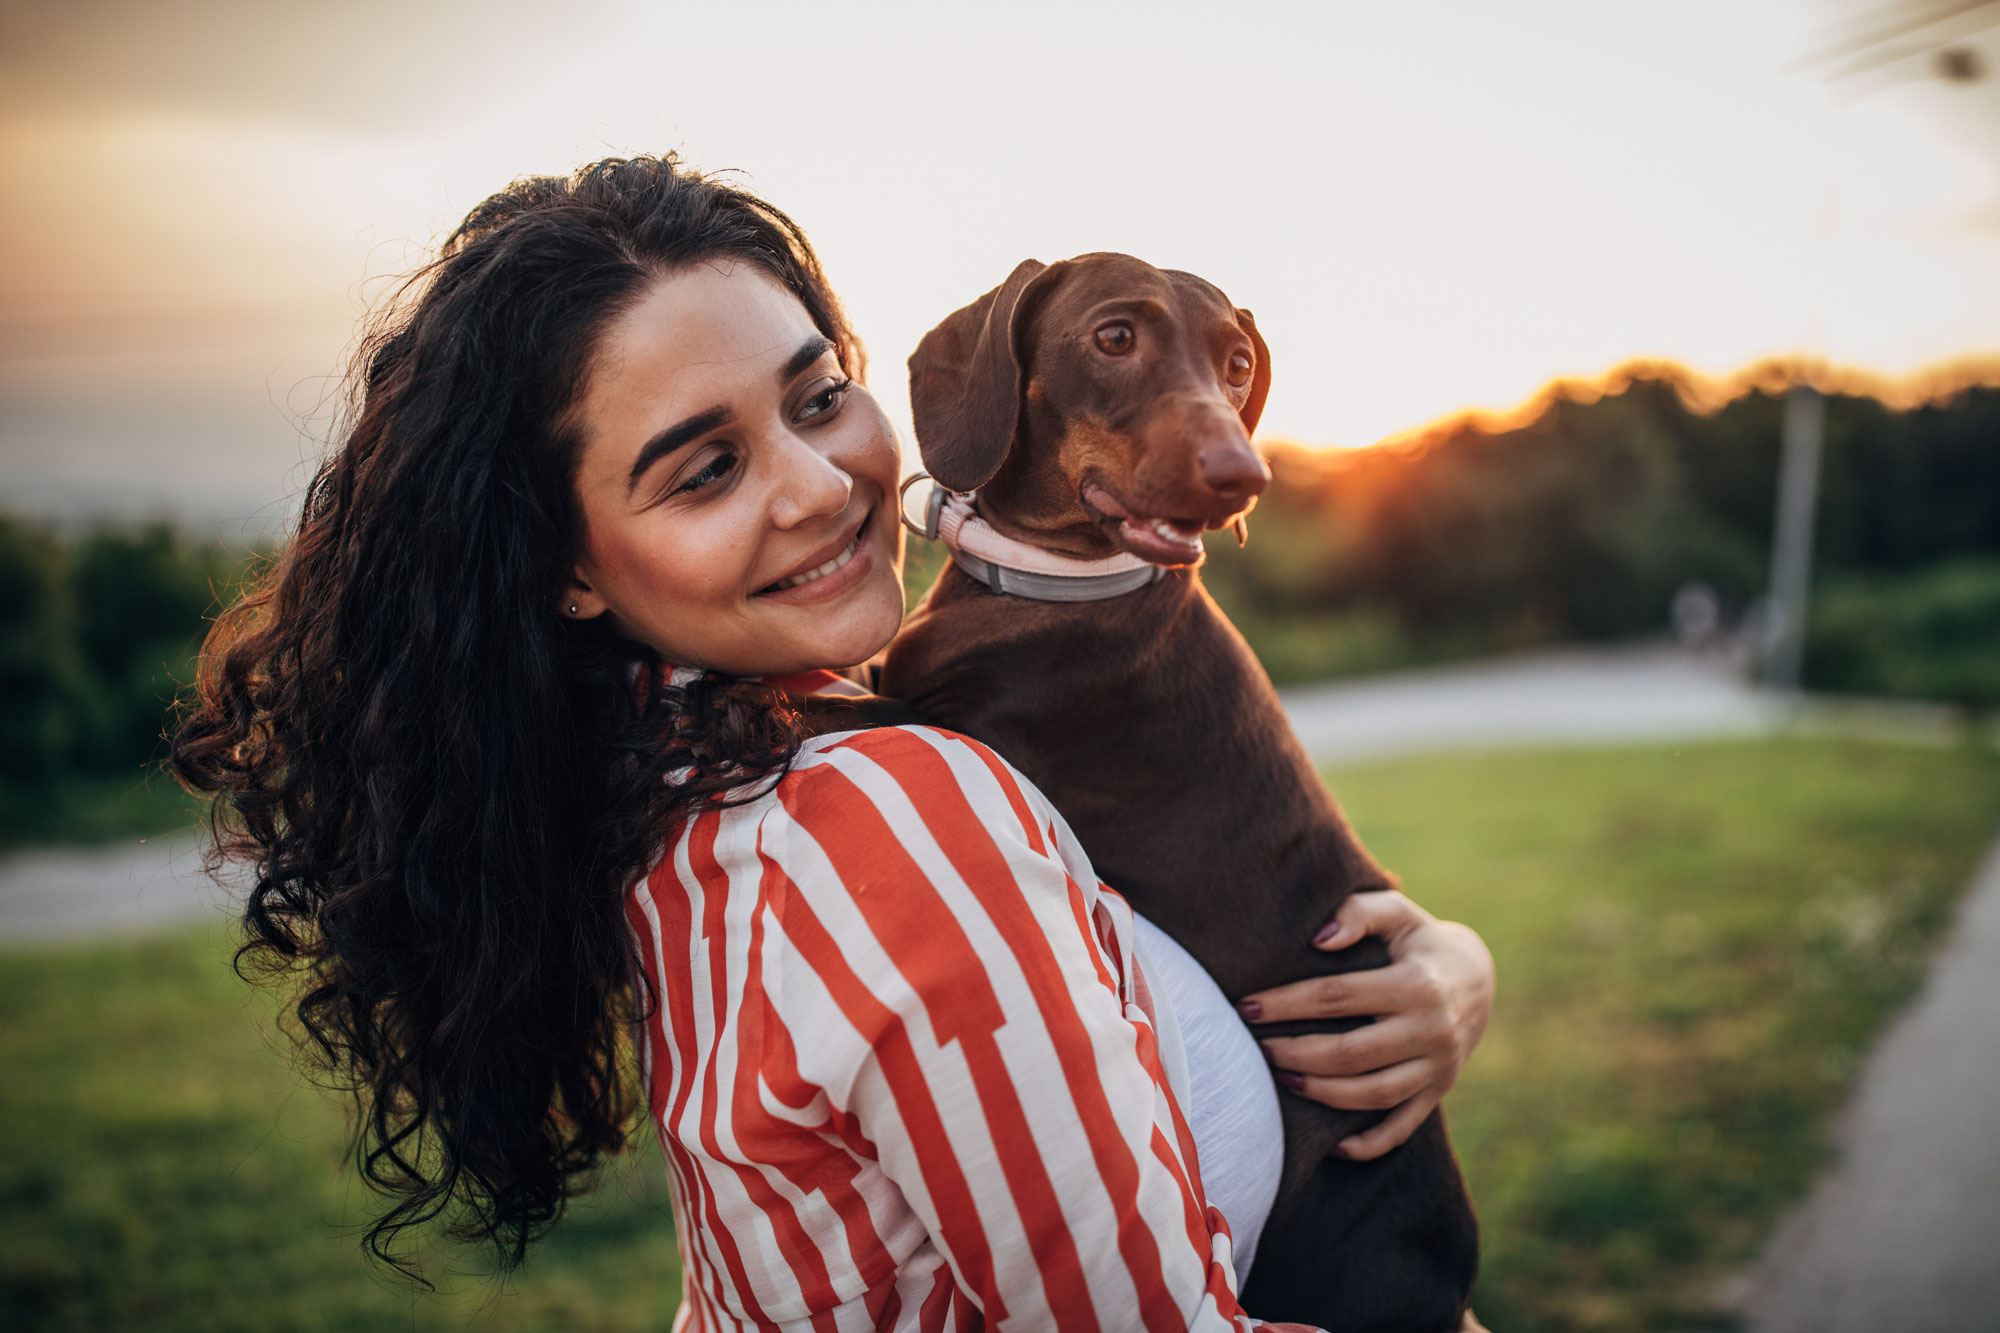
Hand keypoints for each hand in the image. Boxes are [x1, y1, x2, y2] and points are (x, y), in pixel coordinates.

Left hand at [1241, 890, 1494, 1160]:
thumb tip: (1319, 938)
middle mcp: (1432, 1030)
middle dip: (1296, 1053)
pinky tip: (1331, 1144)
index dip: (1287, 1003)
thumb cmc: (1418, 940)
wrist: (1478, 979)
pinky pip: (1402, 1129)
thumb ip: (1359, 913)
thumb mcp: (1398, 912)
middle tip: (1256, 1048)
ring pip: (1374, 1095)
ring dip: (1322, 1094)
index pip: (1338, 997)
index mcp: (1417, 984)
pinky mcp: (1438, 1092)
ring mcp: (1438, 1067)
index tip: (1246, 1007)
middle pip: (1351, 1053)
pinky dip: (1368, 1144)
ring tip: (1282, 1080)